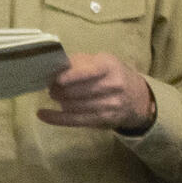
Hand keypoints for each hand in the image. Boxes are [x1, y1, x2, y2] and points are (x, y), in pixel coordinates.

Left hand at [36, 53, 156, 130]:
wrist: (138, 97)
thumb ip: (79, 62)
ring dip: (59, 101)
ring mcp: (110, 105)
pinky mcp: (104, 120)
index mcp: (110, 66)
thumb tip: (54, 67)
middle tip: (50, 86)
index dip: (71, 76)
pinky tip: (43, 114)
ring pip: (75, 106)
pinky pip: (76, 120)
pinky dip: (57, 118)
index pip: (89, 71)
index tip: (56, 79)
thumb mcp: (101, 62)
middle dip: (59, 89)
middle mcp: (113, 85)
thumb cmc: (112, 75)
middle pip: (78, 90)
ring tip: (52, 95)